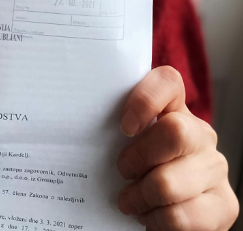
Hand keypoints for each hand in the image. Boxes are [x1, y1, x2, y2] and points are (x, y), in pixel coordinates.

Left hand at [117, 66, 238, 230]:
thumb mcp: (129, 143)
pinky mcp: (224, 204)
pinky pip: (182, 216)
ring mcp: (215, 167)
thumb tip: (74, 125)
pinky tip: (151, 217)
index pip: (168, 82)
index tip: (124, 127)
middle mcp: (200, 133)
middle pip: (175, 132)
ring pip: (169, 182)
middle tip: (123, 172)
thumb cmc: (140, 170)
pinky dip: (156, 222)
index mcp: (175, 110)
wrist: (173, 210)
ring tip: (131, 202)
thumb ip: (116, 130)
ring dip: (140, 198)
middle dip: (138, 158)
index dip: (145, 99)